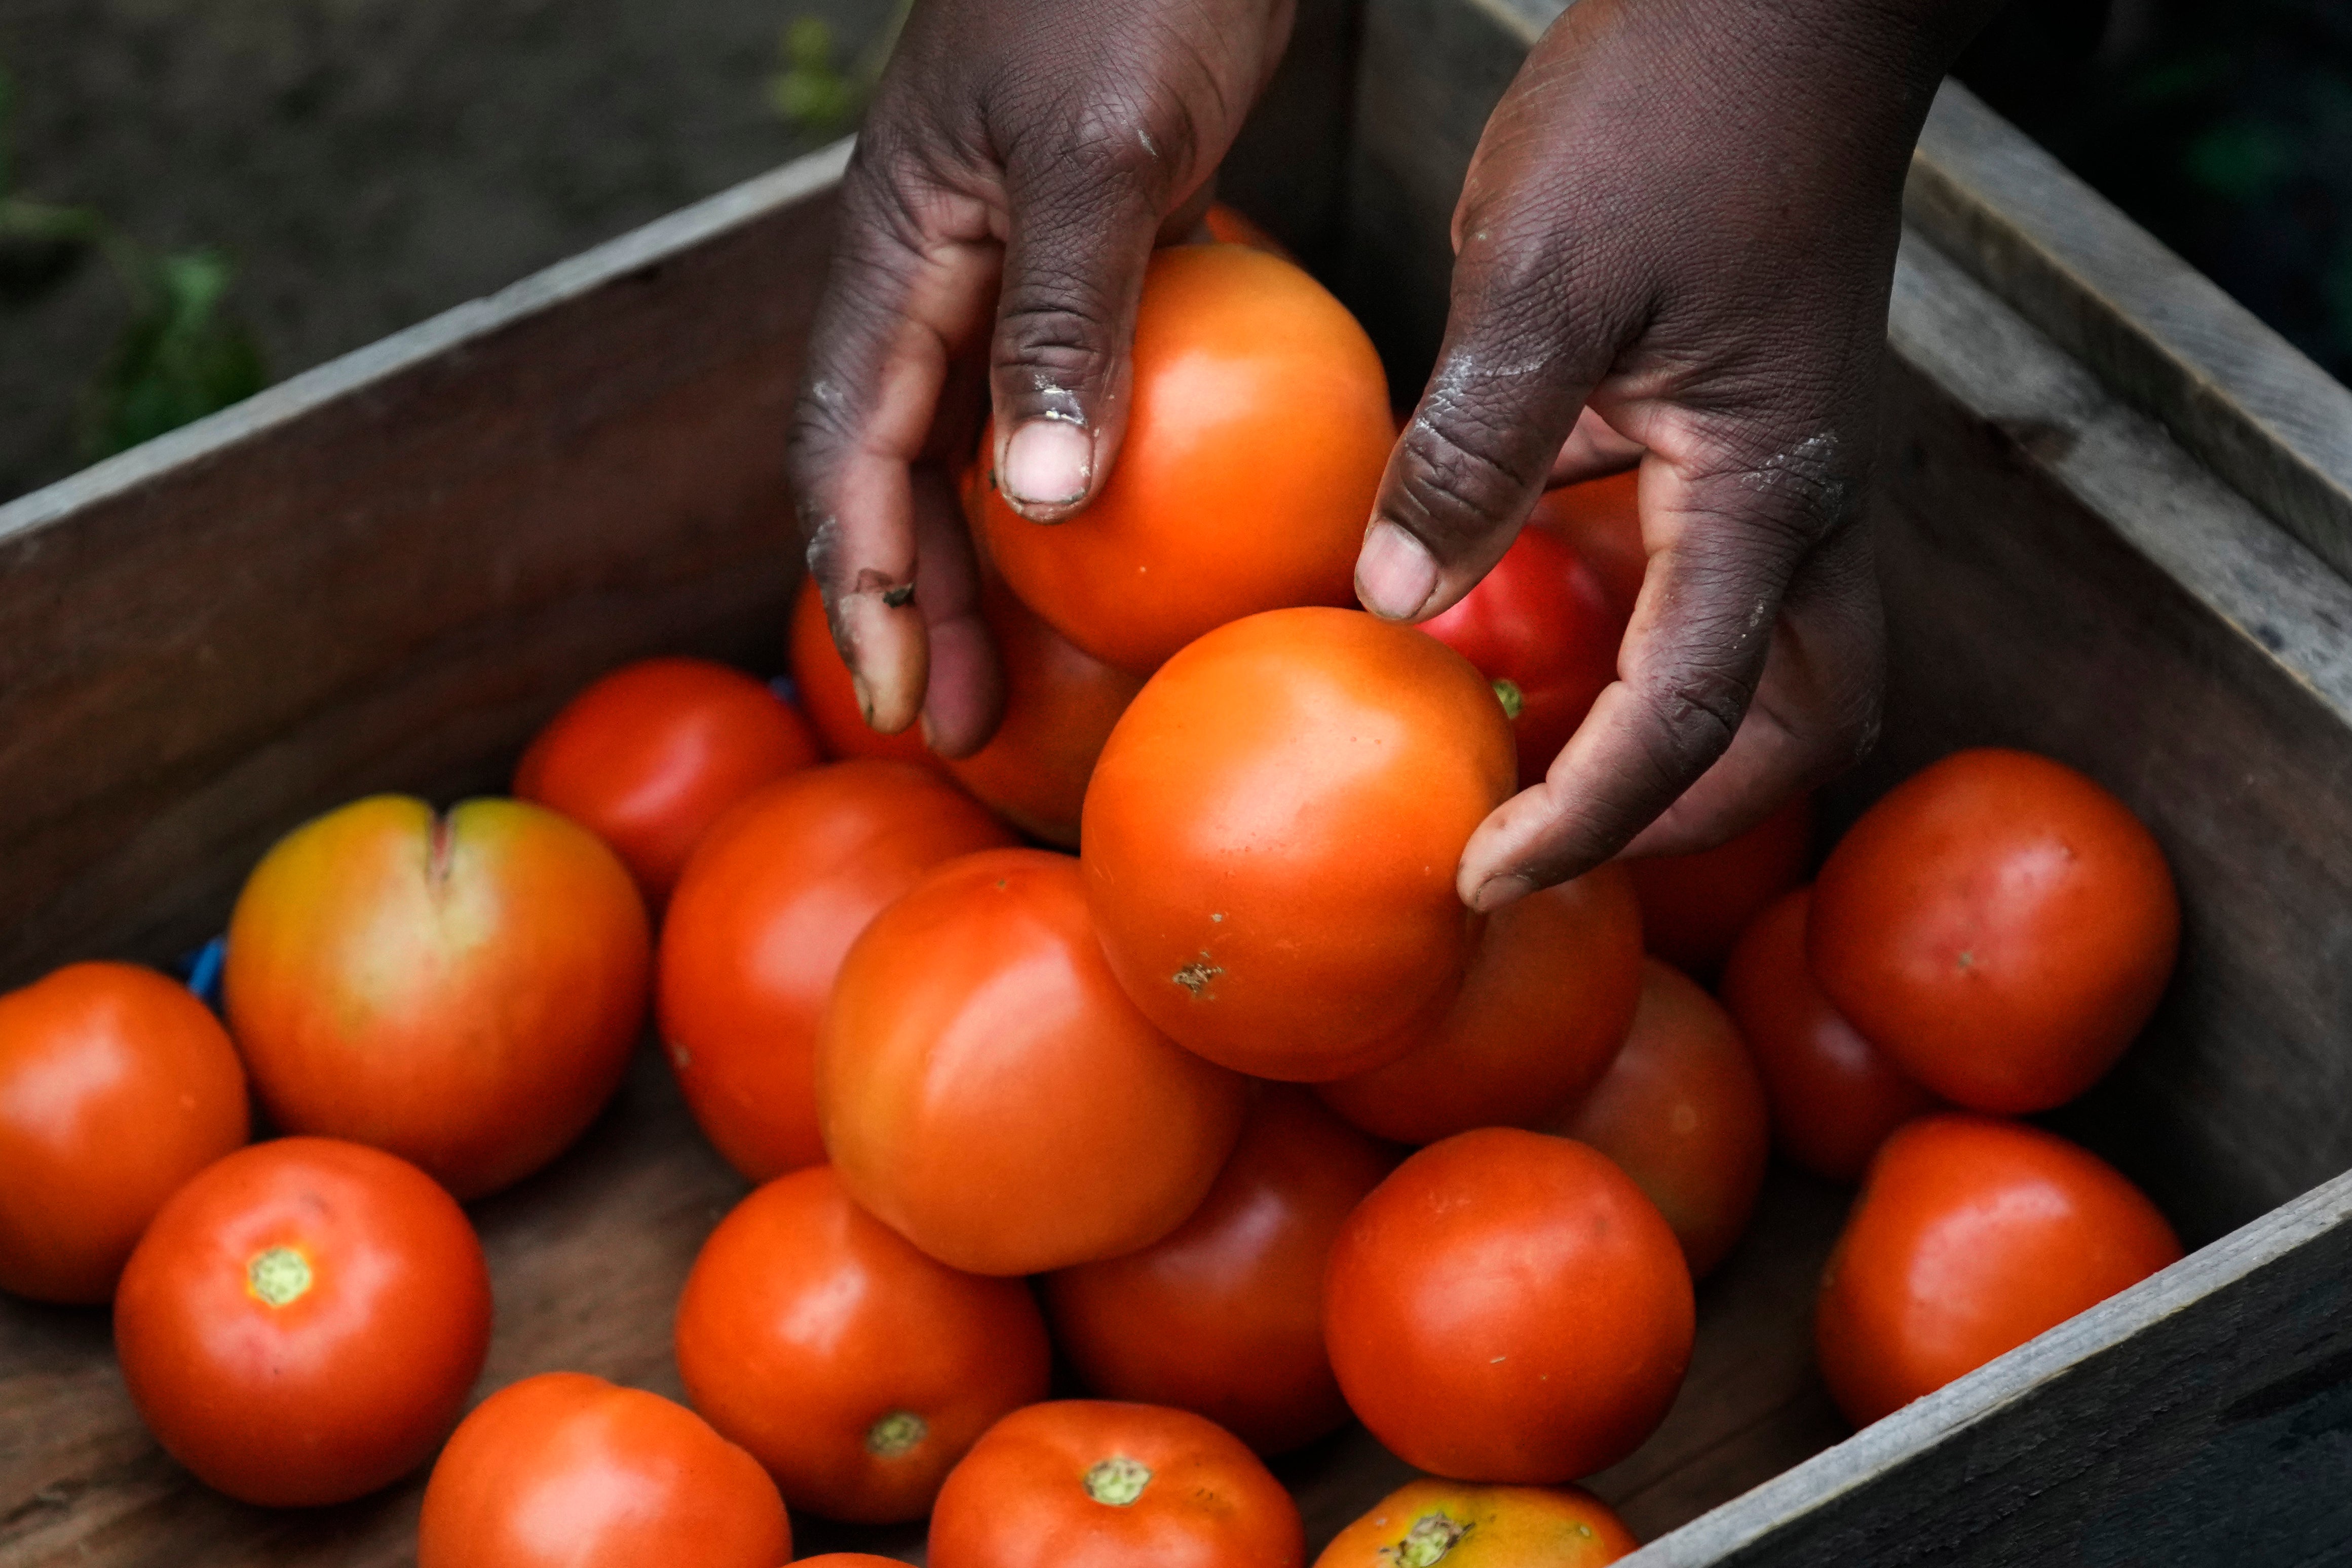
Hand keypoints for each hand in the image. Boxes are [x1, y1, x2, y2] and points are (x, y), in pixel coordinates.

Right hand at [785, 0, 1294, 755]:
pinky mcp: (1094, 242)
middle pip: (899, 465)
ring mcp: (1011, 257)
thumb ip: (1060, 317)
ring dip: (994, 554)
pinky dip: (1081, 466)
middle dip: (915, 599)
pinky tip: (1128, 530)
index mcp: (899, 247)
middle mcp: (937, 265)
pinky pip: (1066, 383)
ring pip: (978, 435)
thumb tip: (1034, 506)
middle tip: (955, 724)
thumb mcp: (1100, 153)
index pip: (847, 448)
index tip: (897, 698)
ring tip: (1027, 665)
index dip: (862, 583)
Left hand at [1346, 0, 1997, 909]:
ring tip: (1539, 765)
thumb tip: (1400, 604)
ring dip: (1680, 735)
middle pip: (1794, 725)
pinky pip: (1715, 576)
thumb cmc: (1669, 113)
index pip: (1692, 718)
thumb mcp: (1539, 277)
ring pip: (1775, 661)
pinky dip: (1642, 634)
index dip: (1591, 819)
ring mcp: (1789, 470)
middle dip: (1681, 809)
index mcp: (1765, 494)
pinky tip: (1528, 623)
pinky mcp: (1746, 431)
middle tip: (1542, 840)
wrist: (1774, 4)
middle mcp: (1804, 505)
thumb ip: (1474, 450)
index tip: (1483, 879)